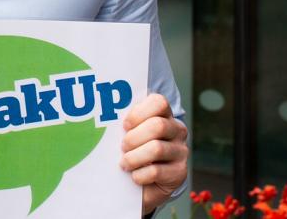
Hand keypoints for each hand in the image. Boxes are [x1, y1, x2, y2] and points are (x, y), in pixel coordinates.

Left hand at [119, 94, 188, 215]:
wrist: (145, 185)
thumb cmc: (133, 153)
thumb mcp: (130, 135)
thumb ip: (126, 126)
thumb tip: (106, 121)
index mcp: (164, 115)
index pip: (159, 102)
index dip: (139, 113)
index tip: (125, 125)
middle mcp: (177, 130)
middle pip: (158, 126)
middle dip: (134, 138)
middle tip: (123, 147)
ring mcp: (181, 151)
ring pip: (156, 149)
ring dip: (134, 158)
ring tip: (125, 163)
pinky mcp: (179, 172)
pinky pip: (156, 171)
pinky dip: (140, 175)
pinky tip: (135, 176)